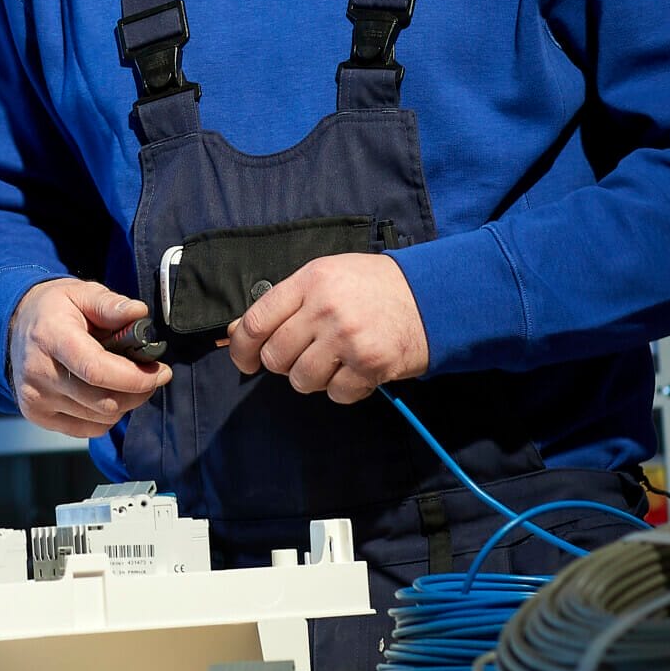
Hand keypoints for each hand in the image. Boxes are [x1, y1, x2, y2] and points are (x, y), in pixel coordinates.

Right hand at [6, 278, 171, 438]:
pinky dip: (105, 416)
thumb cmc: (53, 310)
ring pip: (99, 419)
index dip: (135, 378)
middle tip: (151, 375)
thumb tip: (138, 312)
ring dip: (124, 403)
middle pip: (103, 401)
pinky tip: (104, 393)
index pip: (96, 370)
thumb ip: (111, 304)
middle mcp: (39, 372)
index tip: (159, 372)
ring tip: (125, 380)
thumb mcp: (82, 293)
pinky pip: (87, 429)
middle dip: (138, 392)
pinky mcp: (37, 415)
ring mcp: (36, 398)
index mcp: (51, 336)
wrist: (14, 325)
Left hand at [226, 254, 428, 402]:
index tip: (244, 360)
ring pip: (302, 380)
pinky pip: (336, 394)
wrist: (432, 296)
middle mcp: (325, 309)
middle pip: (276, 357)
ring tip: (334, 361)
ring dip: (314, 378)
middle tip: (306, 354)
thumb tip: (237, 333)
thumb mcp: (326, 276)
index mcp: (309, 281)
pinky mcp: (370, 365)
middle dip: (284, 364)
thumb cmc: (373, 287)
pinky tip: (357, 370)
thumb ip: (285, 302)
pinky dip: (344, 389)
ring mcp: (347, 338)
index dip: (241, 348)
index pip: (256, 322)